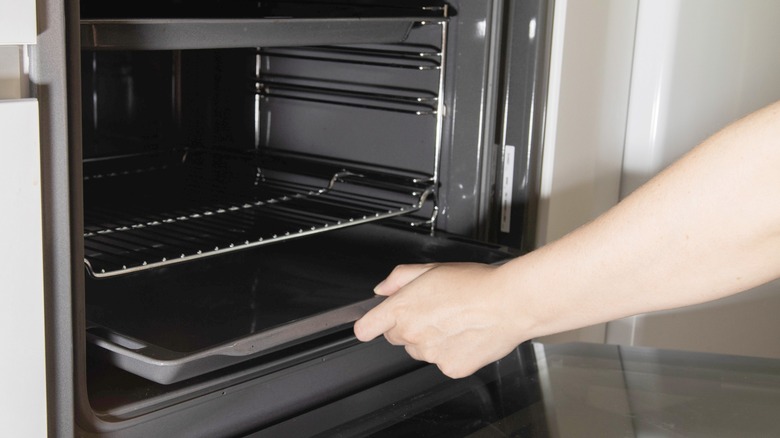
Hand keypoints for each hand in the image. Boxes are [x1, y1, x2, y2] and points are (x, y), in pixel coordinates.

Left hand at [353, 262, 525, 377]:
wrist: (509, 303)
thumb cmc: (475, 284)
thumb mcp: (431, 269)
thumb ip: (399, 278)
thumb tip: (383, 289)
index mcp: (402, 308)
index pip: (366, 328)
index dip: (370, 325)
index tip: (374, 325)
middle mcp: (412, 334)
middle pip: (396, 338)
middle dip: (408, 326)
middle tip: (433, 311)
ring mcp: (431, 355)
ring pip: (420, 351)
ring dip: (430, 340)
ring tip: (455, 321)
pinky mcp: (450, 368)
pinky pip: (443, 362)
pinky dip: (451, 353)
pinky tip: (465, 335)